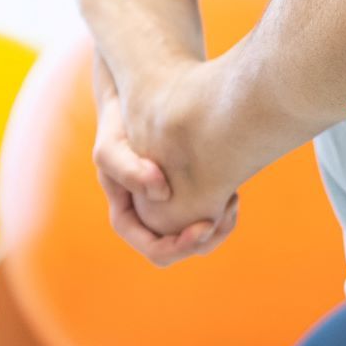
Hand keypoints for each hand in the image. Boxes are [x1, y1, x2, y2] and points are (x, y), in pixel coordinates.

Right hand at [92, 63, 236, 265]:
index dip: (177, 247)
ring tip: (233, 203)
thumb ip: (127, 170)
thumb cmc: (119, 122)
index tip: (202, 228)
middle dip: (204, 240)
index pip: (153, 247)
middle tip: (227, 217)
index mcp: (129, 215)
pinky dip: (223, 211)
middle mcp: (149, 216)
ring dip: (218, 228)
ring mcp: (170, 205)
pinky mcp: (191, 190)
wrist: (138, 97)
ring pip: (197, 236)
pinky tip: (234, 194)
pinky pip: (209, 214)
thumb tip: (160, 192)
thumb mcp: (112, 145)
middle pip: (180, 248)